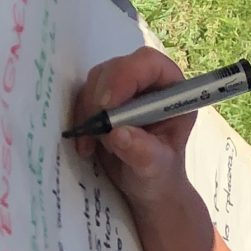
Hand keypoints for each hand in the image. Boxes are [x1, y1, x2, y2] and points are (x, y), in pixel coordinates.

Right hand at [72, 50, 201, 218]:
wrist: (146, 187)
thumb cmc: (160, 174)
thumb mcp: (156, 169)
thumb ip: (142, 152)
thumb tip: (118, 133)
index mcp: (171, 90)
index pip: (148, 63)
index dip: (126, 76)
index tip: (107, 106)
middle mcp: (147, 82)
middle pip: (117, 67)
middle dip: (101, 97)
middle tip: (99, 130)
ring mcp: (123, 88)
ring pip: (96, 80)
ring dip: (89, 111)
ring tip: (100, 145)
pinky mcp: (102, 99)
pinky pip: (83, 96)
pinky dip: (80, 119)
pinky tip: (87, 147)